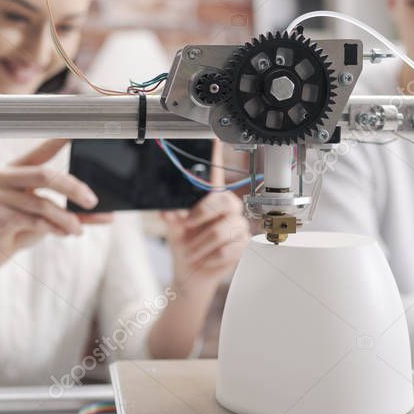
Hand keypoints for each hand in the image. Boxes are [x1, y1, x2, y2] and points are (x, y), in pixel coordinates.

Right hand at [0, 140, 112, 271]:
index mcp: (16, 168)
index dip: (59, 140)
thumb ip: (76, 212)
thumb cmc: (20, 228)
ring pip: (42, 203)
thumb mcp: (50, 216)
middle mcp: (3, 176)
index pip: (42, 150)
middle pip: (45, 175)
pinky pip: (34, 221)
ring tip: (79, 229)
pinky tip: (64, 233)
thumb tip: (108, 214)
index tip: (77, 132)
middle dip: (73, 188)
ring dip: (67, 218)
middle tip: (92, 201)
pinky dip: (55, 228)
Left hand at [162, 141, 249, 288]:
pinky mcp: (243, 244)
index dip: (216, 155)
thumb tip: (170, 208)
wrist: (191, 275)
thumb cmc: (184, 247)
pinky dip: (212, 256)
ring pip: (223, 229)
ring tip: (193, 251)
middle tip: (187, 226)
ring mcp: (237, 226)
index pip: (214, 172)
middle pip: (224, 200)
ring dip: (201, 244)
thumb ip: (171, 215)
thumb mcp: (172, 229)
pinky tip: (206, 258)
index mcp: (209, 199)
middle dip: (201, 216)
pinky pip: (229, 247)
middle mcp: (226, 209)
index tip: (213, 138)